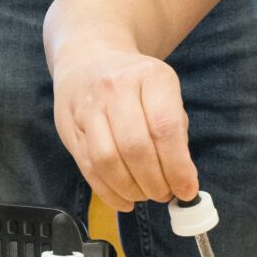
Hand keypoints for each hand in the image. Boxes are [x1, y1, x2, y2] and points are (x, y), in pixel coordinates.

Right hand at [51, 42, 196, 210]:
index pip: (165, 128)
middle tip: (165, 195)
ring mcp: (88, 106)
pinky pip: (88, 168)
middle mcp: (116, 87)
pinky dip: (109, 191)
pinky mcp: (69, 126)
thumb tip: (182, 181)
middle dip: (155, 182)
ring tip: (144, 195)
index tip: (187, 190)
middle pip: (135, 148)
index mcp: (150, 76)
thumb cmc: (135, 83)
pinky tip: (124, 199)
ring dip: (131, 189)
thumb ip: (176, 133)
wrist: (89, 58)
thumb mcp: (164, 92)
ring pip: (107, 160)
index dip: (178, 167)